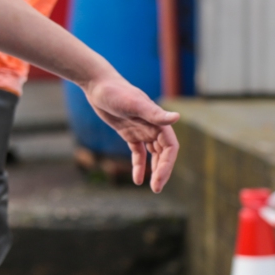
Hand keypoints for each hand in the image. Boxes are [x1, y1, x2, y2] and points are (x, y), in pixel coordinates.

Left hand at [81, 68, 179, 191]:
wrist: (98, 85)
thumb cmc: (116, 92)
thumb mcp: (134, 104)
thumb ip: (154, 113)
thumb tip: (176, 117)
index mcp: (159, 122)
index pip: (170, 149)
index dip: (167, 165)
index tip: (159, 180)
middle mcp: (153, 127)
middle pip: (164, 154)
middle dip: (162, 171)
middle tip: (156, 189)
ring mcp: (142, 131)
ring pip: (153, 155)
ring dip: (154, 170)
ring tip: (152, 187)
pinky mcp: (129, 133)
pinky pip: (138, 153)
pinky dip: (139, 165)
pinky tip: (137, 180)